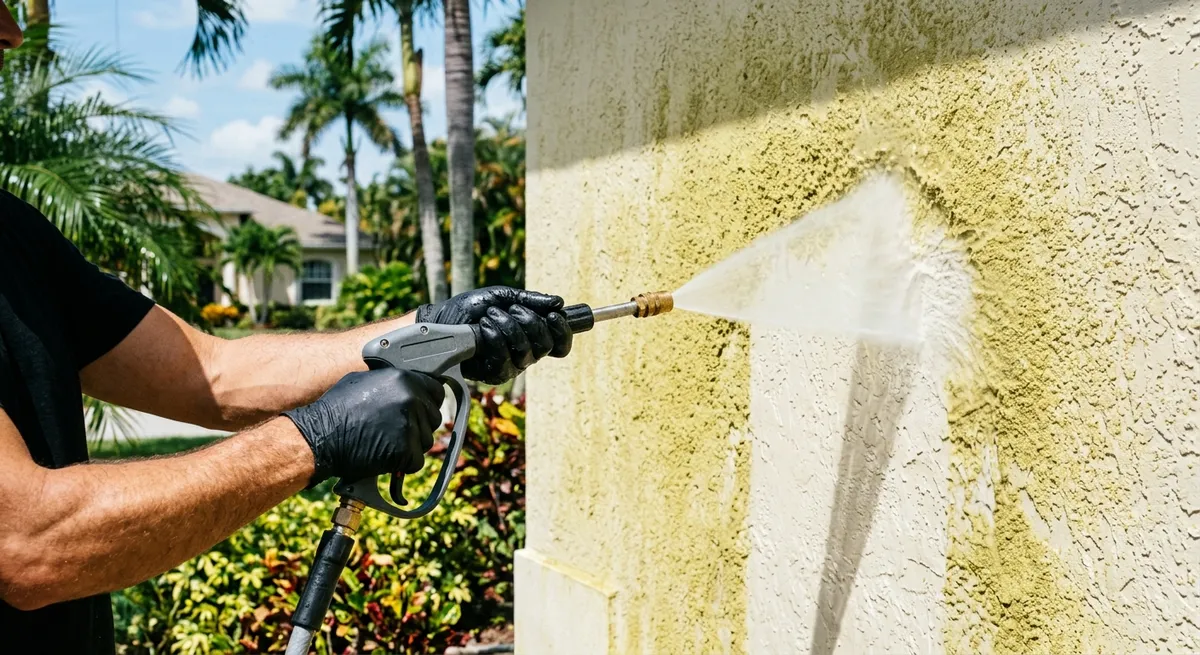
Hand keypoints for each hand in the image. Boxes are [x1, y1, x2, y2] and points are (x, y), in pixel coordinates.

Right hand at [283, 368, 445, 485]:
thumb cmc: (335, 410)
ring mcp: (410, 425)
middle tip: (395, 433)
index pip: (436, 391)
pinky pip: (416, 461)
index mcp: (403, 379)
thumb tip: (407, 385)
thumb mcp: (363, 381)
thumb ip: (391, 382)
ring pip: (426, 441)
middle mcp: (411, 399)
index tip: (420, 413)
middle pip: (433, 418)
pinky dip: (402, 464)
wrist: (320, 437)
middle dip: (418, 427)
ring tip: (385, 443)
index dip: (428, 403)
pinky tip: (384, 457)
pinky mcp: (405, 450)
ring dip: (410, 446)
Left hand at [416, 286, 572, 383]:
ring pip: (527, 353)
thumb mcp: (503, 296)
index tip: (554, 315)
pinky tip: (484, 327)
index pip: (559, 344)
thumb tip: (558, 302)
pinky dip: (495, 338)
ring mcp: (510, 366)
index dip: (563, 331)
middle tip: (513, 309)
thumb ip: (531, 300)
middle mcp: (525, 354)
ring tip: (491, 315)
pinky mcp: (493, 374)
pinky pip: (505, 360)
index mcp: (531, 336)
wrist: (443, 318)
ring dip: (509, 327)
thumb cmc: (472, 308)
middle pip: (546, 346)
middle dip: (531, 322)